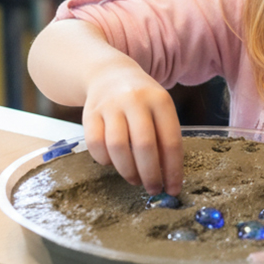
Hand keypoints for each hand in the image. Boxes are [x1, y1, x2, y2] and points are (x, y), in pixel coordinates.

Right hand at [81, 61, 182, 194]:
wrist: (109, 74)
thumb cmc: (141, 100)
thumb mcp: (159, 109)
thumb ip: (164, 137)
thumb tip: (168, 176)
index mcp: (160, 100)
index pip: (170, 141)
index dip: (173, 170)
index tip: (173, 190)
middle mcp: (135, 100)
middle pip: (144, 146)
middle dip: (150, 174)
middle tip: (153, 189)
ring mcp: (110, 105)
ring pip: (118, 147)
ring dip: (128, 171)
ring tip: (135, 179)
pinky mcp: (90, 113)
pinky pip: (95, 144)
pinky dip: (105, 160)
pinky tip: (113, 163)